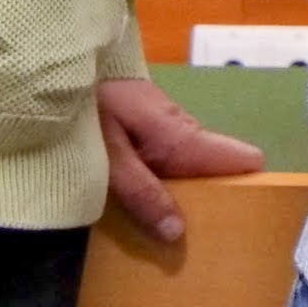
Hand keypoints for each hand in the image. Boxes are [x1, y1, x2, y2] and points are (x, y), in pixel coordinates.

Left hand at [98, 76, 265, 244]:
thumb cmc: (86, 108)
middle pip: (215, 168)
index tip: (241, 222)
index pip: (242, 157)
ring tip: (163, 230)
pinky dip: (162, 180)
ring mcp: (165, 124)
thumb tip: (178, 234)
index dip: (249, 186)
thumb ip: (142, 193)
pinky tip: (141, 201)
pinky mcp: (147, 125)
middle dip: (209, 201)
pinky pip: (168, 158)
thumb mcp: (107, 159)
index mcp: (181, 135)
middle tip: (189, 240)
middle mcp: (182, 128)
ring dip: (180, 193)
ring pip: (190, 164)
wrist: (58, 65)